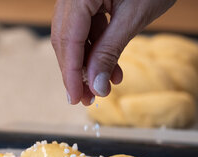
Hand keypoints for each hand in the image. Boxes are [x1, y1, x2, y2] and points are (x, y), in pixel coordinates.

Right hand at [51, 0, 175, 105]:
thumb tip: (96, 85)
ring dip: (88, 63)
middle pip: (65, 38)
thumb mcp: (132, 17)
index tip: (75, 97)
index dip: (71, 72)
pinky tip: (112, 68)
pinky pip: (86, 27)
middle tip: (86, 97)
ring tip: (104, 85)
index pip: (68, 39)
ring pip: (74, 35)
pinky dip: (97, 48)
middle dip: (76, 71)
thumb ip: (110, 51)